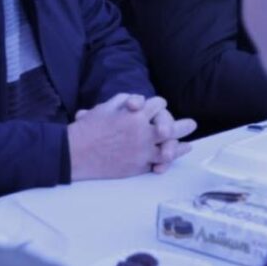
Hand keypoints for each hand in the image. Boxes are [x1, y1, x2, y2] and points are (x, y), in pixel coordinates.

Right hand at [73, 96, 196, 174]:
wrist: (74, 153)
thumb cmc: (88, 128)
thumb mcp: (106, 106)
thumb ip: (125, 100)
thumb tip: (138, 100)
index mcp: (137, 115)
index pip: (159, 105)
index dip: (158, 105)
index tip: (157, 108)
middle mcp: (143, 133)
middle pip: (171, 126)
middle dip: (183, 125)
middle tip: (192, 125)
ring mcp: (142, 151)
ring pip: (169, 146)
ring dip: (180, 145)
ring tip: (189, 144)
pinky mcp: (137, 166)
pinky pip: (158, 163)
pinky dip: (168, 160)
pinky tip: (173, 158)